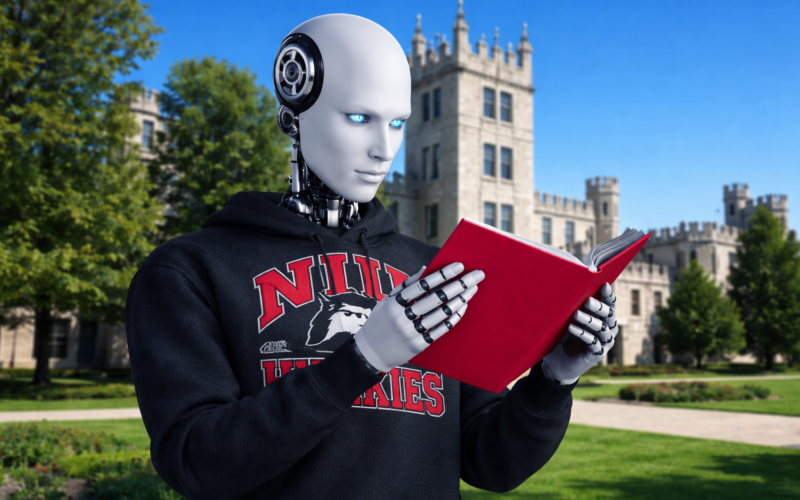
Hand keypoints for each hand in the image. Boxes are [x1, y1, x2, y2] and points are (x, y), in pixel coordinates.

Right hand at [354, 263, 484, 372]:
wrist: (371, 352)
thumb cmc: (380, 322)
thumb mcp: (386, 301)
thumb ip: (405, 285)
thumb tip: (426, 268)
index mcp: (394, 303)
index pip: (422, 285)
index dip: (442, 274)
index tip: (459, 266)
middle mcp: (403, 318)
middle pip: (436, 298)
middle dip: (458, 285)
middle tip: (475, 276)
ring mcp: (411, 333)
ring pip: (441, 314)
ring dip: (460, 300)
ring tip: (472, 290)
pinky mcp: (419, 345)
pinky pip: (441, 329)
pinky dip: (454, 317)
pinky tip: (463, 307)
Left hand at [541, 283, 617, 385]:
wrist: (557, 364)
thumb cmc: (563, 338)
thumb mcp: (566, 321)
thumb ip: (570, 308)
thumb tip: (565, 289)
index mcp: (602, 319)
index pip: (609, 306)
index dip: (608, 296)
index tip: (604, 285)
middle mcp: (607, 330)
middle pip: (608, 316)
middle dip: (598, 307)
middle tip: (586, 301)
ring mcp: (604, 344)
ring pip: (602, 329)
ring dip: (589, 321)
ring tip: (576, 314)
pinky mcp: (597, 355)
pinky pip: (593, 343)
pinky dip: (583, 335)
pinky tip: (572, 328)